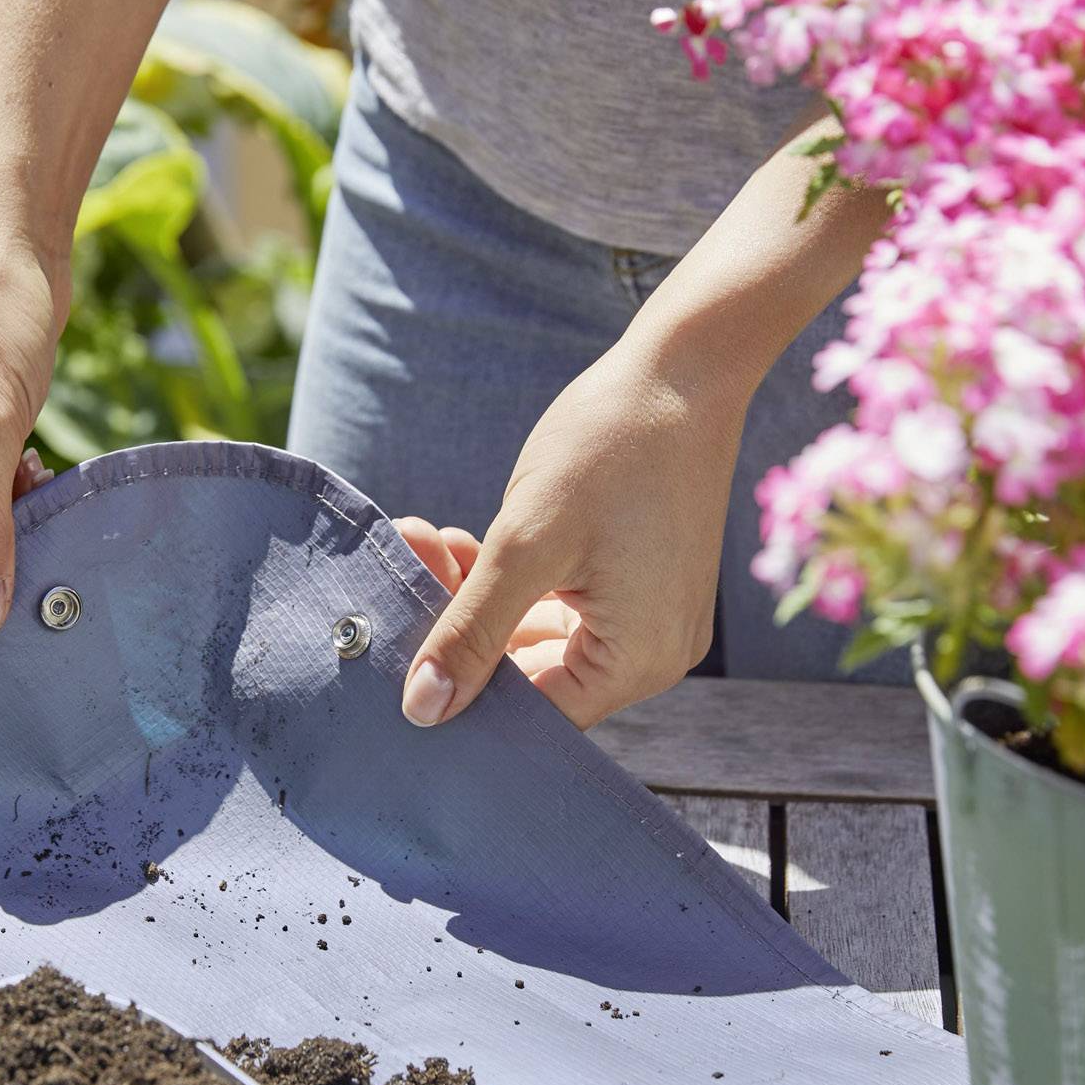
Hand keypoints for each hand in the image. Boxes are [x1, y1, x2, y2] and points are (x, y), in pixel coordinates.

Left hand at [396, 341, 747, 729]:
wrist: (682, 370)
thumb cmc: (611, 448)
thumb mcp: (525, 544)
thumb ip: (471, 631)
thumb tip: (422, 710)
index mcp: (639, 660)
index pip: (535, 714)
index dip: (464, 690)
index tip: (402, 648)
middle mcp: (653, 653)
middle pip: (533, 673)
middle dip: (463, 626)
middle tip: (410, 565)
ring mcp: (649, 616)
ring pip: (536, 633)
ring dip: (476, 595)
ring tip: (427, 541)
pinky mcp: (638, 580)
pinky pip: (559, 603)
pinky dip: (510, 577)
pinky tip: (462, 540)